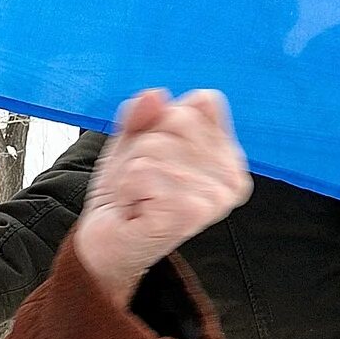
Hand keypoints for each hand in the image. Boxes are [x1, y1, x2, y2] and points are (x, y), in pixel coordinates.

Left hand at [70, 90, 251, 304]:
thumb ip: (143, 114)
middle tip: (144, 182)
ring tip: (139, 197)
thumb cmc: (129, 192)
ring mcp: (214, 198)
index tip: (158, 158)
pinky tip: (136, 209)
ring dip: (132, 171)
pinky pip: (143, 171)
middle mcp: (231, 178)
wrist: (107, 244)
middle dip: (144, 147)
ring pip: (155, 146)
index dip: (163, 122)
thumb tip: (155, 94)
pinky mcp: (190, 214)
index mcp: (229, 156)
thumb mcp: (133, 141)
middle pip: (176, 119)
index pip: (201, 102)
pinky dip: (126, 187)